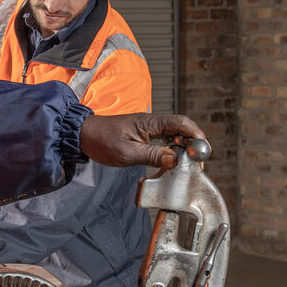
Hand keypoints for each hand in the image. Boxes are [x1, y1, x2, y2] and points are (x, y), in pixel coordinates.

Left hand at [78, 113, 205, 169]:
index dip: (196, 135)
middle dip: (193, 144)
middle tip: (198, 163)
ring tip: (188, 164)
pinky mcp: (144, 135)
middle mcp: (153, 122)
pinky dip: (172, 149)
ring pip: (174, 135)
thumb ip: (153, 156)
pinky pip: (164, 140)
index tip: (203, 150)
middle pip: (182, 128)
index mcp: (151, 122)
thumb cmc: (102, 141)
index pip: (181, 123)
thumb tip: (175, 160)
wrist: (84, 135)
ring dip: (183, 148)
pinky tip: (171, 161)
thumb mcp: (128, 153)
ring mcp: (149, 128)